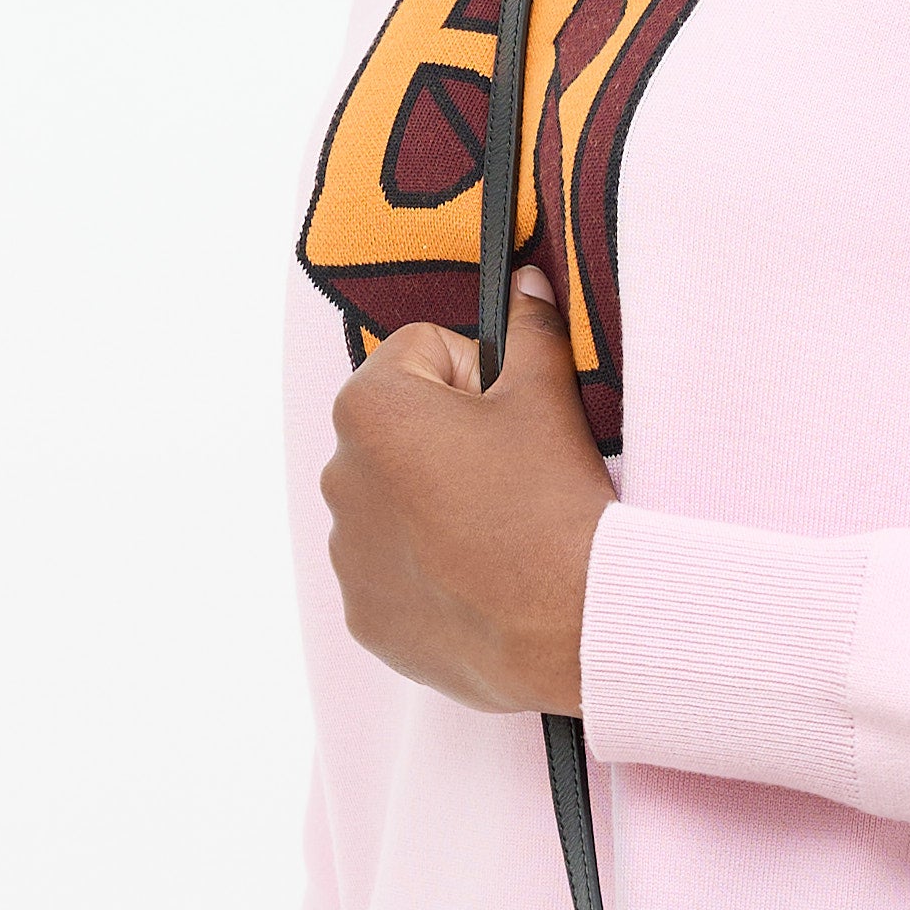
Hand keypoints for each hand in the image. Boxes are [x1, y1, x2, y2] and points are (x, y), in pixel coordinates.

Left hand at [321, 269, 613, 712]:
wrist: (570, 624)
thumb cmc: (553, 504)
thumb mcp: (548, 398)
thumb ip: (530, 331)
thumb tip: (527, 285)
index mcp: (371, 406)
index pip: (424, 352)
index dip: (479, 376)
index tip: (510, 417)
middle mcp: (338, 474)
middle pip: (401, 428)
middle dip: (446, 439)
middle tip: (511, 477)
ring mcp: (346, 552)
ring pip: (392, 500)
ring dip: (431, 505)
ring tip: (498, 532)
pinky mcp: (363, 612)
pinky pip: (390, 570)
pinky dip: (426, 570)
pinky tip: (479, 579)